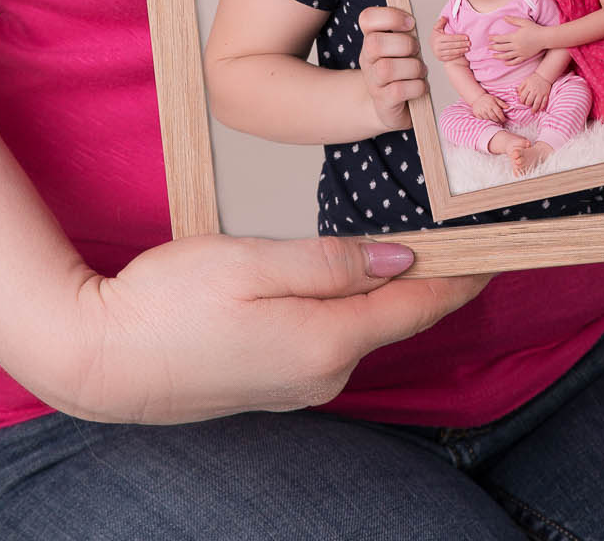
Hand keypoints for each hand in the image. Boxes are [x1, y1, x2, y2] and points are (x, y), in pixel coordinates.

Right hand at [62, 234, 488, 422]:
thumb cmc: (167, 303)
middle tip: (466, 220)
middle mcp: (324, 374)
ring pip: (365, 325)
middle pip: (398, 316)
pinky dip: (356, 304)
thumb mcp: (252, 261)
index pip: (420, 305)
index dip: (465, 271)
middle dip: (434, 272)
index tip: (502, 240)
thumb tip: (404, 258)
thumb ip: (333, 262)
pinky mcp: (277, 380)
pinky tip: (355, 275)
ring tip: (421, 238)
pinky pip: (335, 335)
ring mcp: (300, 384)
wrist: (101, 360)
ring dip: (393, 288)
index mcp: (326, 342)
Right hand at [357, 7, 427, 131]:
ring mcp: (373, 82)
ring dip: (413, 68)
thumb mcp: (401, 49)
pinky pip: (398, 90)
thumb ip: (407, 33)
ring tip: (421, 71)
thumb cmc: (401, 73)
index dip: (390, 16)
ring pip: (387, 68)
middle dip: (404, 44)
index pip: (367, 18)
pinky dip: (417, 87)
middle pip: (375, 43)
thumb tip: (423, 22)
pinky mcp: (383, 102)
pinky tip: (421, 86)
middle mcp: (368, 60)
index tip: (410, 23)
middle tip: (417, 51)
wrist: (390, 107)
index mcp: (371, 40)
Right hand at [430, 20, 469, 63]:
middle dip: (462, 44)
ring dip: (461, 50)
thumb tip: (445, 17)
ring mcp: (438, 53)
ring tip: (468, 48)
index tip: (467, 37)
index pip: (450, 38)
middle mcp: (437, 46)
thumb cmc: (436, 36)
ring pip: (452, 52)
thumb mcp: (437, 28)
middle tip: (469, 43)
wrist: (432, 46)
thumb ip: (441, 22)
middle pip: (452, 45)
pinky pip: (450, 57)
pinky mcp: (440, 58)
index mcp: (437, 38)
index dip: (459, 37)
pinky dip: (457, 55)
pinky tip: (463, 52)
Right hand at [469, 91, 505, 124]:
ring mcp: (481, 111)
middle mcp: (486, 107)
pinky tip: (487, 118)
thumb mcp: (495, 99)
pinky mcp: (477, 113)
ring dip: (492, 120)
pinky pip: (482, 119)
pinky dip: (485, 120)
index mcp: (492, 104)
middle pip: (493, 117)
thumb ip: (502, 103)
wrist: (477, 98)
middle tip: (500, 122)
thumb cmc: (488, 99)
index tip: (504, 120)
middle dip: (498, 121)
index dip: (502, 117)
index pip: (498, 112)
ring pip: (488, 119)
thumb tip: (508, 107)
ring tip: (494, 120)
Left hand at [488, 14, 551, 64]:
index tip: (489, 38)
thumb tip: (504, 17)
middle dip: (494, 47)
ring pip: (507, 56)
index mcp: (515, 37)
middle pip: (502, 48)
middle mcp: (516, 46)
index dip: (494, 39)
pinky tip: (505, 62)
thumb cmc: (534, 29)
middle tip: (488, 47)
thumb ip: (513, 20)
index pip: (501, 39)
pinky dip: (509, 62)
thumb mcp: (524, 22)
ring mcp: (520, 52)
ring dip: (499, 56)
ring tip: (493, 56)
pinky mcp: (525, 57)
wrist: (544, 38)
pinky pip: (515, 61)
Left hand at [515, 70, 551, 110]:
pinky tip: (540, 109)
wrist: (544, 76)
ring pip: (537, 103)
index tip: (522, 102)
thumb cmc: (533, 79)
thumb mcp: (525, 81)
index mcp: (529, 87)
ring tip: (532, 112)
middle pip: (530, 101)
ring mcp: (541, 93)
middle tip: (527, 105)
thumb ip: (521, 87)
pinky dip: (542, 107)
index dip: (522, 100)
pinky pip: (544, 102)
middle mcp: (535, 91)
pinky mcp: (546, 95)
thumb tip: (518, 95)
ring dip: (534, 109)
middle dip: (527, 104)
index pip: (523, 96)